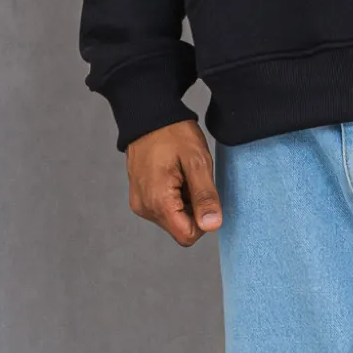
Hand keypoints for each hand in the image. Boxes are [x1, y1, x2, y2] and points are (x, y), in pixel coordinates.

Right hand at [125, 120, 222, 244]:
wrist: (149, 116)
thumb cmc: (173, 134)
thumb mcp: (197, 162)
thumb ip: (205, 196)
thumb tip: (212, 225)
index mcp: (158, 201)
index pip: (188, 235)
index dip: (203, 219)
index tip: (203, 193)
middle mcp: (145, 208)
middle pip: (180, 228)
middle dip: (193, 209)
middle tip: (192, 179)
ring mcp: (140, 204)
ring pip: (173, 220)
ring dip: (184, 203)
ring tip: (182, 175)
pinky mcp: (140, 199)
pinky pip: (163, 210)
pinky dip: (174, 198)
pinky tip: (173, 176)